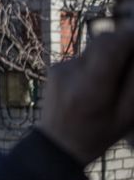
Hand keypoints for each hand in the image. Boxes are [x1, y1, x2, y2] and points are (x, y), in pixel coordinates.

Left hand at [39, 29, 133, 164]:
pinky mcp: (54, 68)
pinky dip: (95, 61)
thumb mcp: (126, 115)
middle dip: (123, 41)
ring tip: (115, 76)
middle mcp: (71, 73)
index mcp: (91, 88)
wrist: (57, 143)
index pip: (112, 45)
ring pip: (93, 47)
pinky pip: (82, 56)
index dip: (131, 36)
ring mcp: (59, 69)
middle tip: (133, 57)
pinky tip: (97, 81)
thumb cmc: (98, 134)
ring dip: (110, 53)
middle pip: (102, 40)